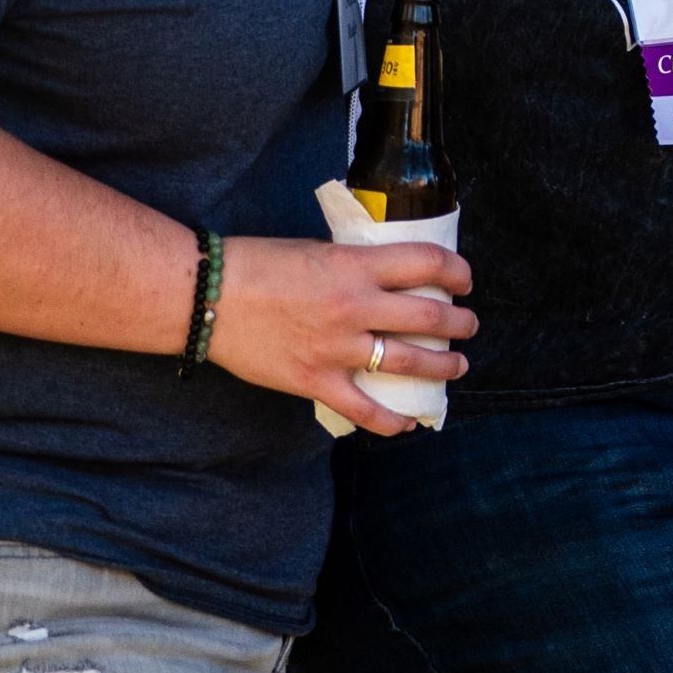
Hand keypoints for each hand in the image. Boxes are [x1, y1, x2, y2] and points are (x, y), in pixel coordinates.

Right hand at [207, 236, 475, 435]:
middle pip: (431, 316)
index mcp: (356, 266)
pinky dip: (391, 419)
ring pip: (410, 362)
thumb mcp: (318, 251)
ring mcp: (337, 347)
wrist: (203, 295)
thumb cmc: (255, 264)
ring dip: (444, 366)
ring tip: (457, 366)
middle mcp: (355, 306)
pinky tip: (408, 422)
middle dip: (460, 323)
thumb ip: (354, 267)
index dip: (458, 271)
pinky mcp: (314, 380)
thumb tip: (385, 279)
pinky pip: (364, 409)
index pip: (428, 263)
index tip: (464, 280)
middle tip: (468, 325)